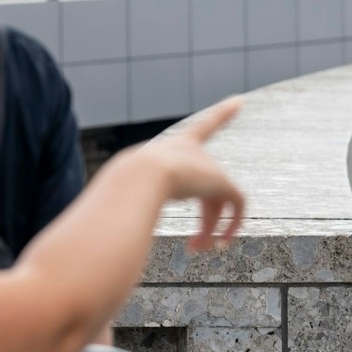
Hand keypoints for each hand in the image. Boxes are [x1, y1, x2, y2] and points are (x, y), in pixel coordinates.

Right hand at [139, 97, 245, 252]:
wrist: (140, 175)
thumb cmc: (129, 182)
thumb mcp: (132, 190)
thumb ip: (132, 202)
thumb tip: (112, 228)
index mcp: (177, 146)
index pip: (205, 126)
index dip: (223, 113)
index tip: (239, 101)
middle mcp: (197, 152)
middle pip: (207, 188)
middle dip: (205, 221)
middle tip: (194, 246)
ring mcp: (211, 165)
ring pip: (218, 202)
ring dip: (212, 229)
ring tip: (200, 250)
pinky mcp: (223, 181)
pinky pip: (237, 206)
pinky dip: (232, 226)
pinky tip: (220, 241)